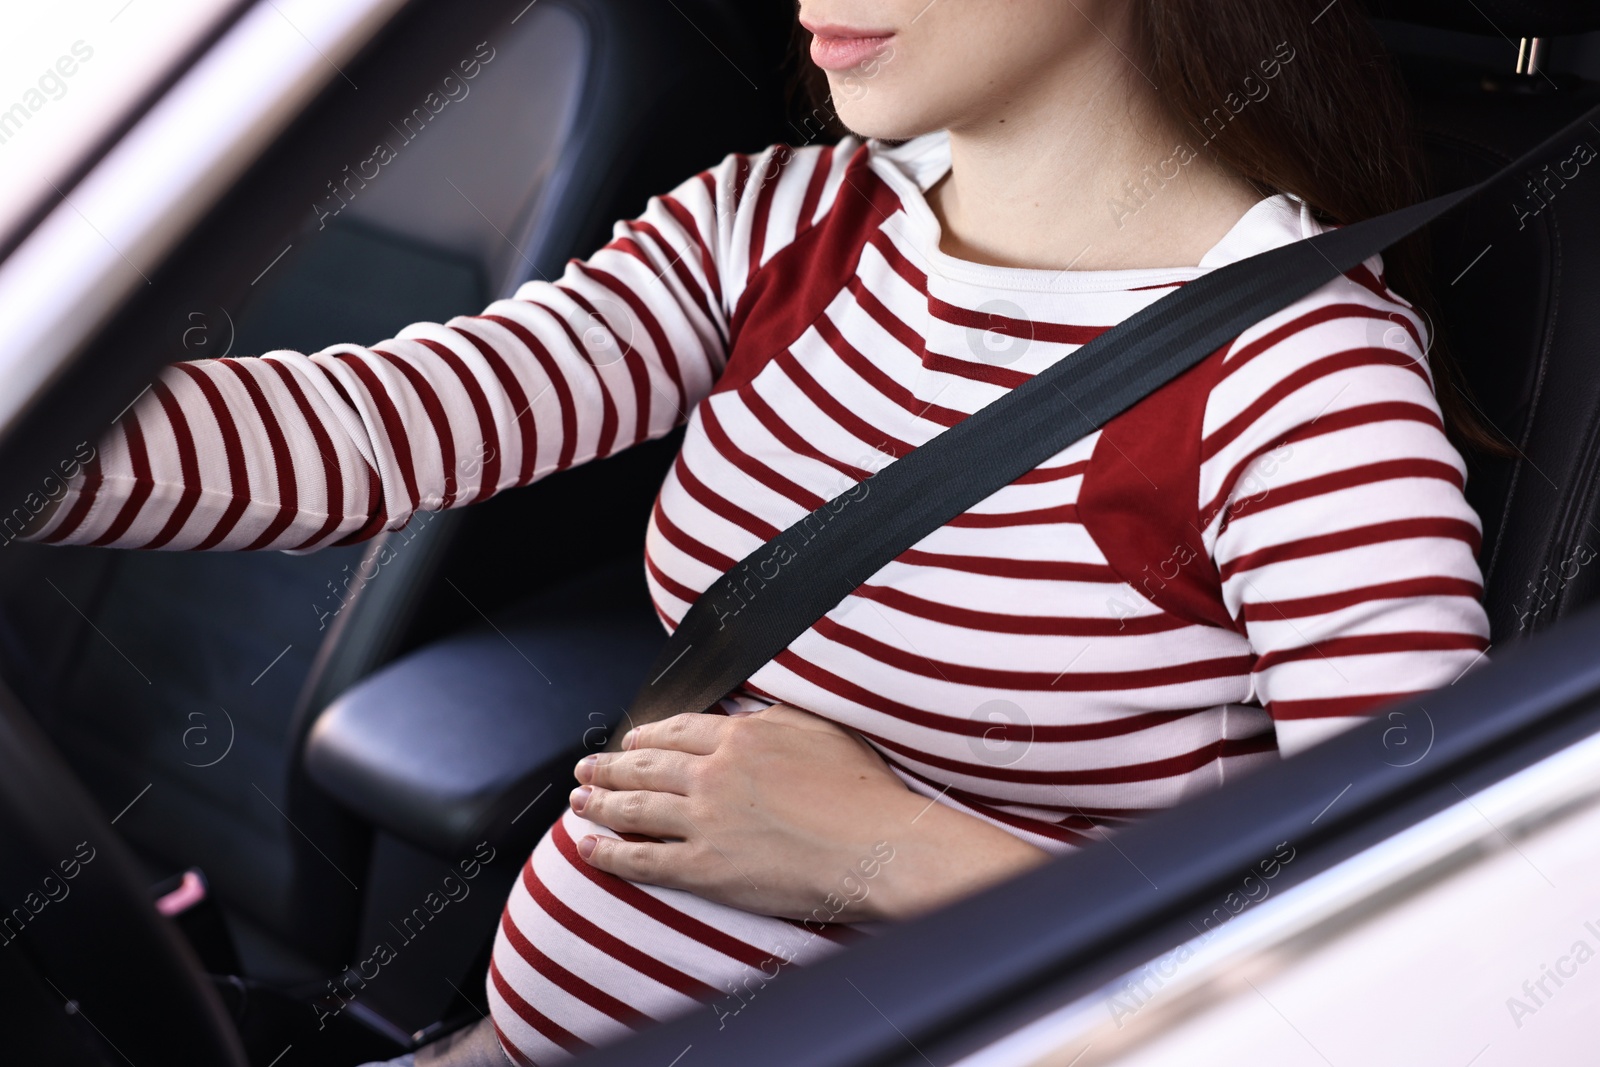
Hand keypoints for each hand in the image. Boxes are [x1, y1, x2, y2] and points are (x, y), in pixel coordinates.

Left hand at [568, 704, 1048, 920]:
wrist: (877, 846)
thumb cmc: (863, 792)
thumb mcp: (818, 728)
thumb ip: (773, 720)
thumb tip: (749, 716)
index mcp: (740, 736)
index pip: (676, 731)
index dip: (645, 736)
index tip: (629, 740)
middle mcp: (713, 773)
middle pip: (645, 765)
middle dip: (610, 765)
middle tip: (588, 767)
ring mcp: (704, 821)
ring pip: (635, 807)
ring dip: (600, 802)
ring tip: (580, 799)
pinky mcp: (705, 868)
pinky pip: (642, 859)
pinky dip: (608, 853)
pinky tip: (588, 847)